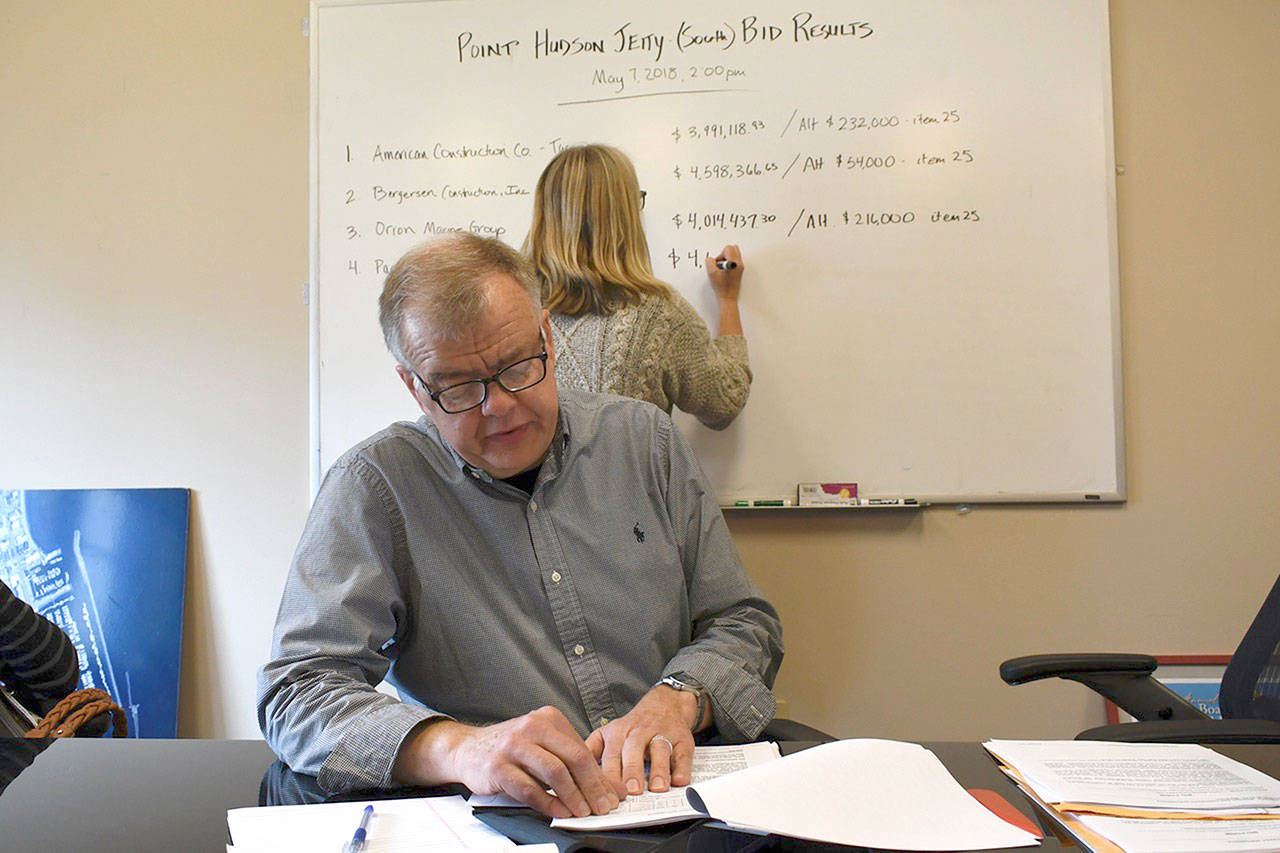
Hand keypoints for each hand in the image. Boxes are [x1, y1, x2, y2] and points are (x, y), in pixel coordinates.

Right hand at [392, 707, 618, 818]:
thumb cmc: (511, 749)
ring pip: (554, 772)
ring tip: (582, 812)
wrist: (468, 749)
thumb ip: (570, 760)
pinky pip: (530, 789)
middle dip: (592, 787)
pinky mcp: (498, 766)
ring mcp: (514, 745)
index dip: (600, 775)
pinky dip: (548, 803)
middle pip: (573, 758)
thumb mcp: (542, 744)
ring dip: (573, 797)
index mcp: (548, 718)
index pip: (582, 749)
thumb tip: (606, 786)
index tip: (610, 795)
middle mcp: (532, 726)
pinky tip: (558, 812)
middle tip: (602, 806)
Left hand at [586, 685, 698, 796]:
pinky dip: (683, 767)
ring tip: (657, 788)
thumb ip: (591, 750)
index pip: (611, 754)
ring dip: (659, 769)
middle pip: (634, 749)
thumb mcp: (608, 733)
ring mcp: (662, 734)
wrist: (665, 704)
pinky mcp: (682, 739)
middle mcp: (639, 732)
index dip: (609, 774)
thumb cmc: (633, 726)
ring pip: (660, 749)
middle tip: (631, 791)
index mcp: (618, 732)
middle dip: (632, 770)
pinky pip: (684, 753)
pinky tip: (680, 781)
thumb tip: (571, 770)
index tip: (606, 793)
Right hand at [705, 244, 743, 302]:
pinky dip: (729, 262)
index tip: (717, 263)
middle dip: (724, 255)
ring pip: (734, 254)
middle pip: (733, 249)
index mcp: (734, 263)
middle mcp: (739, 264)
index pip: (728, 248)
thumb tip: (710, 259)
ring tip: (723, 268)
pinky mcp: (739, 270)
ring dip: (727, 258)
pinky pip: (735, 260)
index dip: (720, 255)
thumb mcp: (712, 274)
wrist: (728, 297)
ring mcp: (740, 267)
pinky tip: (725, 271)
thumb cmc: (722, 288)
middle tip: (720, 264)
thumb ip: (709, 262)